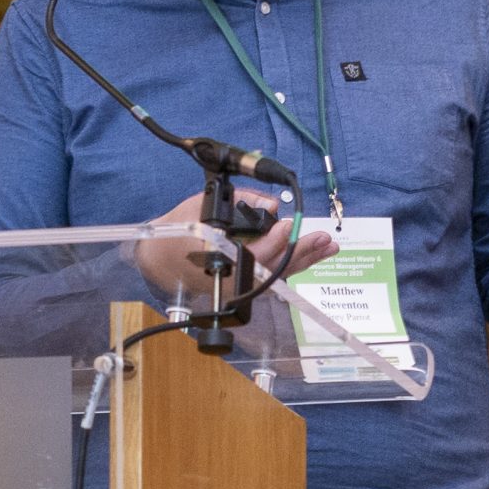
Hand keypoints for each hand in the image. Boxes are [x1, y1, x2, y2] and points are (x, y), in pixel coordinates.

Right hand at [135, 187, 339, 294]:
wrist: (161, 258)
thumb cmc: (180, 229)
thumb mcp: (203, 204)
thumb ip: (240, 201)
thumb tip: (272, 204)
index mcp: (217, 259)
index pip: (251, 256)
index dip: (273, 243)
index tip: (287, 227)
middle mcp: (231, 280)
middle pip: (273, 270)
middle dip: (300, 253)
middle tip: (323, 239)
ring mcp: (238, 288)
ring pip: (278, 277)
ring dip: (304, 261)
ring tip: (327, 247)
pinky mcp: (244, 287)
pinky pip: (274, 278)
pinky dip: (293, 266)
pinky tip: (310, 256)